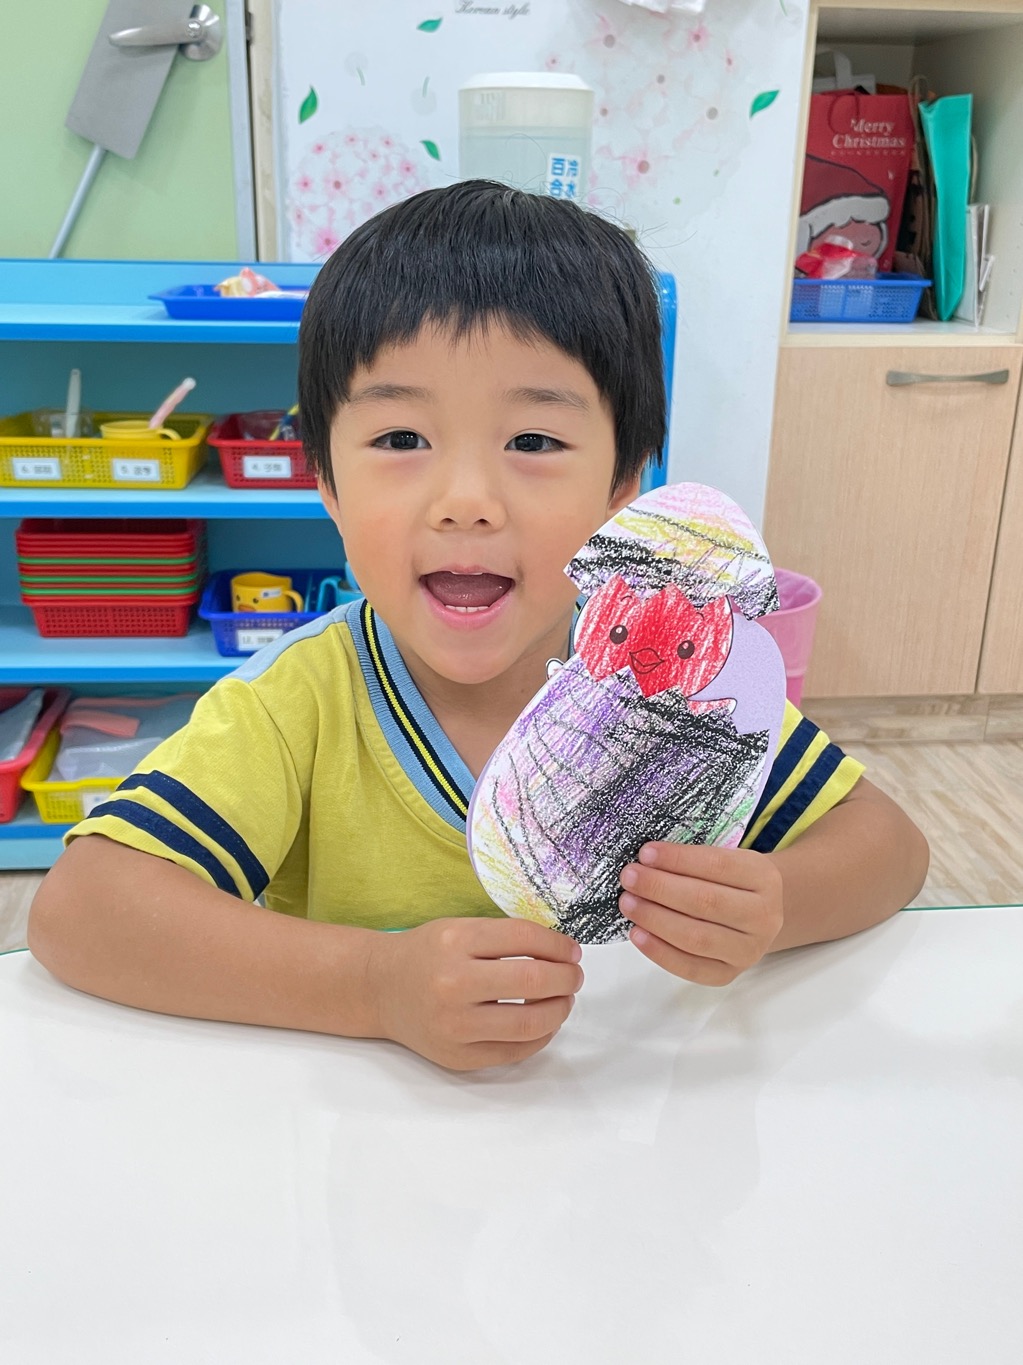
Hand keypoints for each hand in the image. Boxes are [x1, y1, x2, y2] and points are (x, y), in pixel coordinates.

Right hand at [368, 917, 583, 1070]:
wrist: (379, 989)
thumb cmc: (425, 955)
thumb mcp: (458, 928)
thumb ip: (505, 937)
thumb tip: (562, 952)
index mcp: (455, 941)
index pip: (524, 939)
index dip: (558, 945)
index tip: (572, 950)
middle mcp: (452, 983)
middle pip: (532, 981)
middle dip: (566, 978)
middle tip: (574, 975)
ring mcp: (454, 1025)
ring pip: (529, 1022)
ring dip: (559, 1010)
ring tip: (562, 1000)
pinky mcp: (458, 1056)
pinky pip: (514, 1052)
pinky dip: (540, 1037)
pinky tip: (543, 1022)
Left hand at [618, 842, 783, 984]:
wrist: (757, 917)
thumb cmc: (731, 883)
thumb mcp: (727, 860)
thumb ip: (693, 860)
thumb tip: (646, 862)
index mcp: (764, 878)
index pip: (718, 865)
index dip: (678, 859)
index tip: (646, 854)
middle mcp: (764, 916)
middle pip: (706, 902)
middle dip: (660, 888)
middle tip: (629, 878)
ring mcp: (749, 950)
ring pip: (697, 937)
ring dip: (655, 919)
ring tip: (628, 903)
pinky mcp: (729, 974)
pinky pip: (691, 967)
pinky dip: (659, 951)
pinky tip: (637, 933)